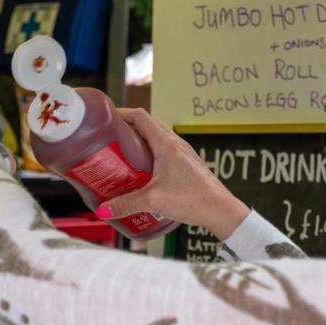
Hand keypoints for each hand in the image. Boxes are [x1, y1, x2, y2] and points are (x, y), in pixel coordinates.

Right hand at [95, 109, 249, 240]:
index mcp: (166, 144)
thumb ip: (125, 204)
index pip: (141, 117)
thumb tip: (103, 210)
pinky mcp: (188, 165)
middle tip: (111, 139)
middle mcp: (176, 144)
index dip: (122, 114)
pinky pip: (165, 151)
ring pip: (158, 138)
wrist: (221, 211)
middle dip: (128, 128)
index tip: (107, 119)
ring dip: (140, 141)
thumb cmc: (194, 200)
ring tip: (123, 155)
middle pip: (148, 124)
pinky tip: (144, 171)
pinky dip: (151, 153)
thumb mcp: (153, 201)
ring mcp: (184, 153)